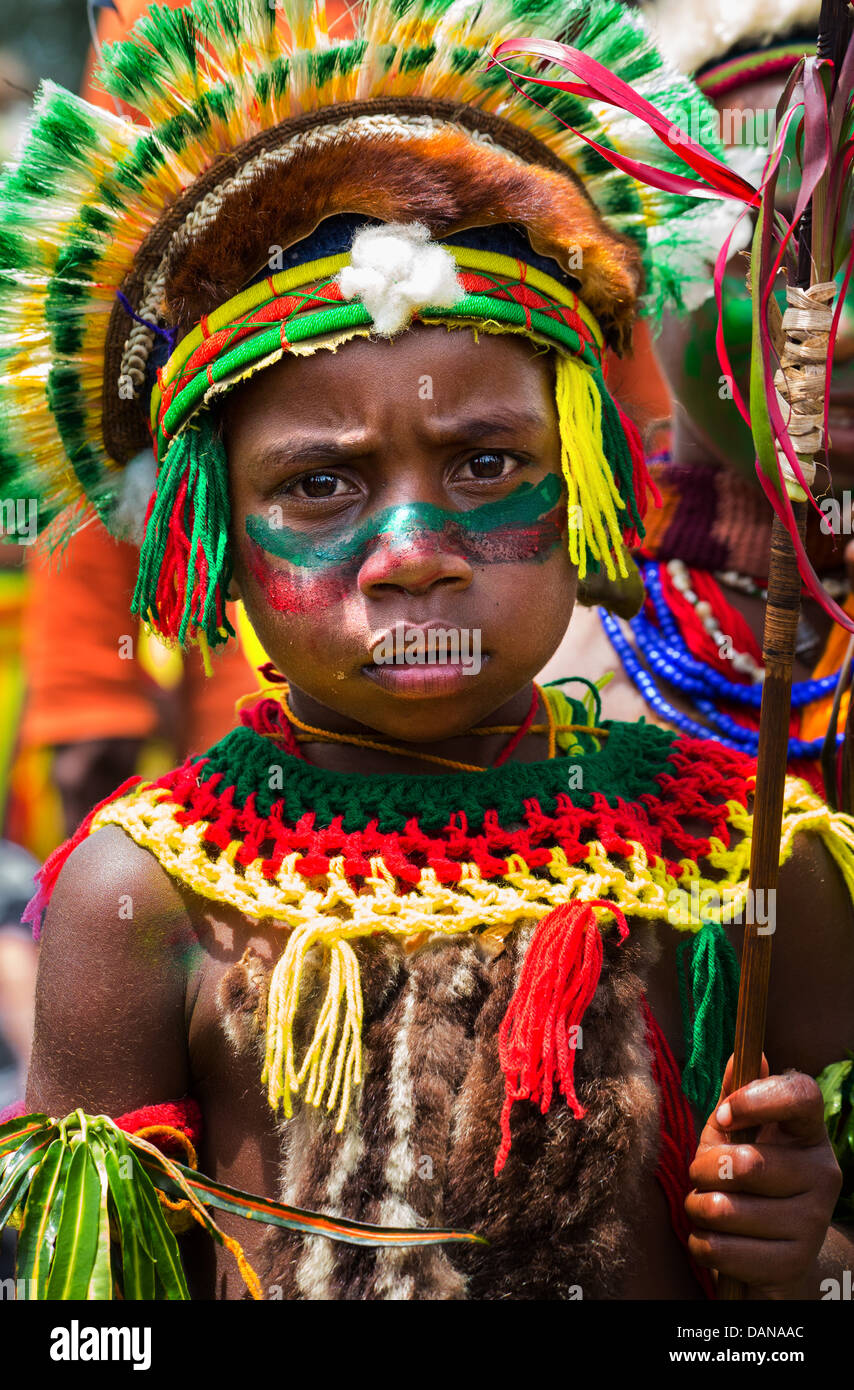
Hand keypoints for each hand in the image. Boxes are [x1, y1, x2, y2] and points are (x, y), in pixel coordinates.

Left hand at [685, 1054, 841, 1297]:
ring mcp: (813, 1222)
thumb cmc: (744, 1183)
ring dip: (698, 1209)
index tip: (724, 1115)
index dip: (757, 1099)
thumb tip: (747, 1054)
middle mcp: (823, 1174)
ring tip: (707, 1209)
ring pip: (725, 1210)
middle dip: (702, 1171)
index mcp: (808, 1133)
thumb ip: (735, 1097)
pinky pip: (720, 1248)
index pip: (802, 1096)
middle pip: (745, 1163)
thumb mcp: (735, 1136)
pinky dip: (701, 1243)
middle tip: (700, 1177)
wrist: (772, 1256)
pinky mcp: (792, 1263)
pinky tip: (715, 1239)